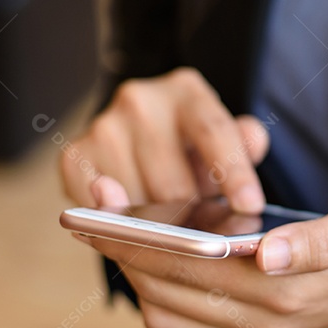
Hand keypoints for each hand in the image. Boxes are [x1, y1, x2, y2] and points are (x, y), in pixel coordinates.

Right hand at [60, 67, 270, 212]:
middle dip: (195, 216)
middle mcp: (139, 100)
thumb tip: (253, 140)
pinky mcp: (74, 157)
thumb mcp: (225, 140)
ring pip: (139, 204)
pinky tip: (138, 231)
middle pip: (175, 181)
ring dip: (159, 227)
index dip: (233, 172)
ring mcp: (102, 127)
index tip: (250, 206)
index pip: (213, 131)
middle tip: (209, 238)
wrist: (138, 141)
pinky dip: (123, 229)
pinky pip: (103, 210)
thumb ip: (244, 141)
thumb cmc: (191, 147)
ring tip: (174, 232)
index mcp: (185, 90)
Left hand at [88, 181, 327, 327]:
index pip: (190, 271)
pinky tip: (157, 251)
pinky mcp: (260, 326)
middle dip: (123, 252)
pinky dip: (162, 289)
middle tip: (91, 207)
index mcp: (285, 293)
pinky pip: (191, 318)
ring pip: (172, 311)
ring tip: (114, 227)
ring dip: (138, 272)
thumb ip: (319, 241)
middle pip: (169, 292)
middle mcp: (265, 321)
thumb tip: (268, 253)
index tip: (101, 210)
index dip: (138, 241)